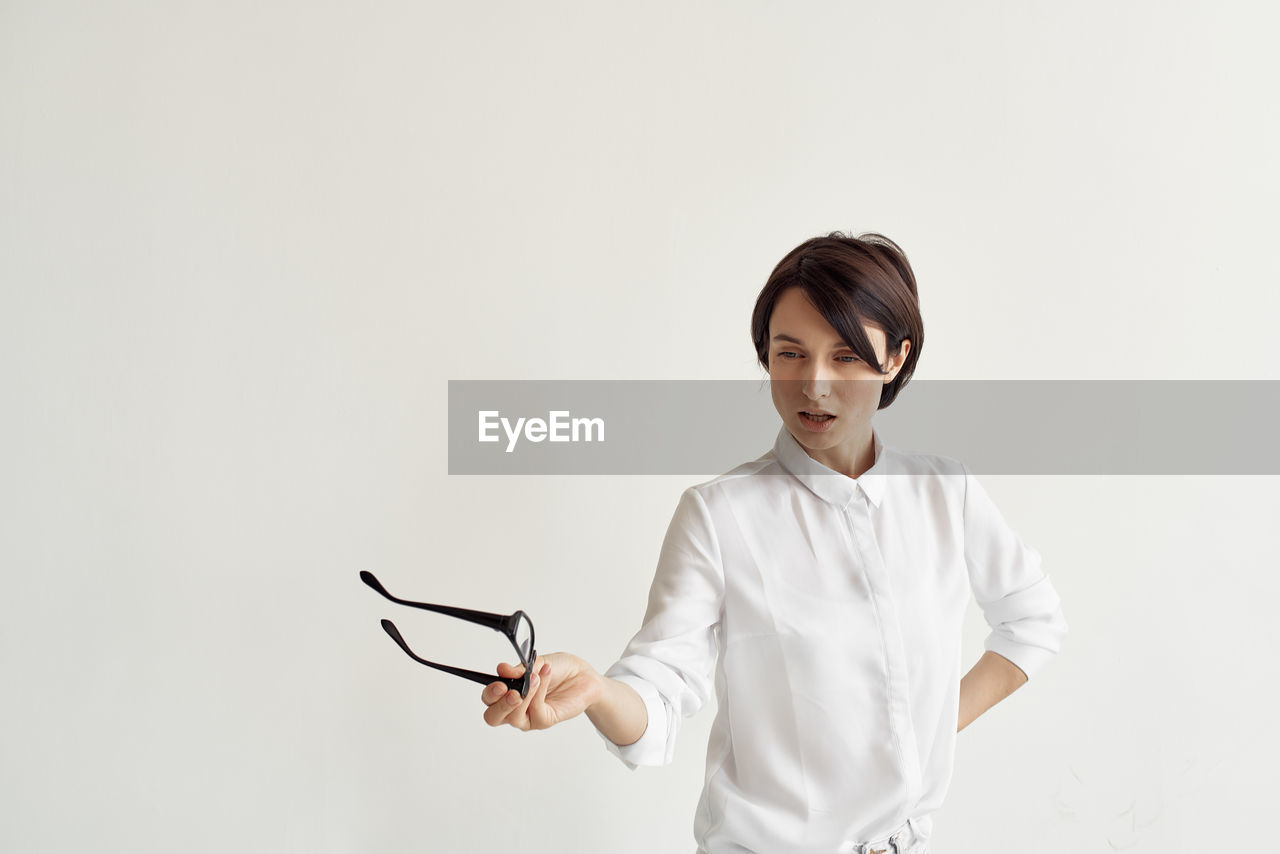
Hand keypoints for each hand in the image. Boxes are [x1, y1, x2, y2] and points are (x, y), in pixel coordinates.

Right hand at [481, 651, 599, 730]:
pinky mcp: (544, 720)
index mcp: (507, 692)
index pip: (489, 699)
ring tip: (534, 678)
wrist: (582, 675)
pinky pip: (535, 710)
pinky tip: (544, 677)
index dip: (489, 693)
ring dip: (523, 696)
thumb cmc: (557, 669)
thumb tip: (501, 669)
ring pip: (513, 717)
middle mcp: (515, 707)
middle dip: (498, 704)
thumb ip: (518, 669)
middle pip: (493, 717)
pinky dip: (539, 692)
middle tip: (508, 690)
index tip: (499, 683)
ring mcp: (528, 717)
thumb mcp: (535, 663)